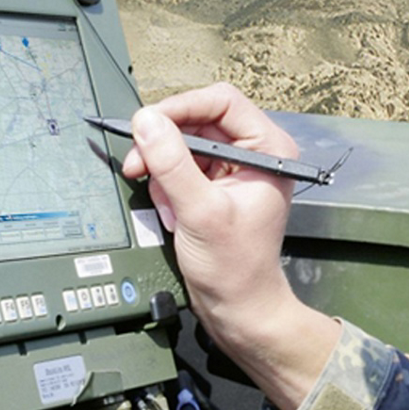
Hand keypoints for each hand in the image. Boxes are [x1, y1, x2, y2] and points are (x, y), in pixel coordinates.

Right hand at [121, 83, 338, 409]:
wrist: (238, 308)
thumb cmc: (236, 268)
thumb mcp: (200, 211)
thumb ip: (172, 163)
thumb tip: (147, 122)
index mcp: (270, 148)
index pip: (222, 101)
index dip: (181, 107)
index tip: (147, 123)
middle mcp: (255, 152)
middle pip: (198, 120)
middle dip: (166, 144)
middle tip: (138, 163)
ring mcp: (235, 169)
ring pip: (184, 143)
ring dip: (165, 170)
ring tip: (169, 206)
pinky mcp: (216, 185)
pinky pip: (181, 167)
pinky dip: (168, 187)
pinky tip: (174, 214)